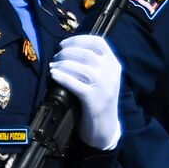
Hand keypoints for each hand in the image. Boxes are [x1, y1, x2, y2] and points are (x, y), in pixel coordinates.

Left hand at [49, 35, 122, 150]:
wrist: (105, 128)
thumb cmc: (99, 100)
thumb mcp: (103, 79)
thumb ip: (94, 64)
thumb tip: (70, 48)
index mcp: (114, 65)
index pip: (99, 43)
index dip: (79, 39)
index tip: (64, 44)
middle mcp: (111, 74)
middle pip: (88, 53)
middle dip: (67, 52)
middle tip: (56, 56)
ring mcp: (104, 87)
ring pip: (82, 67)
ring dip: (63, 63)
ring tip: (53, 66)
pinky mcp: (94, 100)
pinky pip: (75, 84)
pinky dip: (62, 77)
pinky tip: (54, 75)